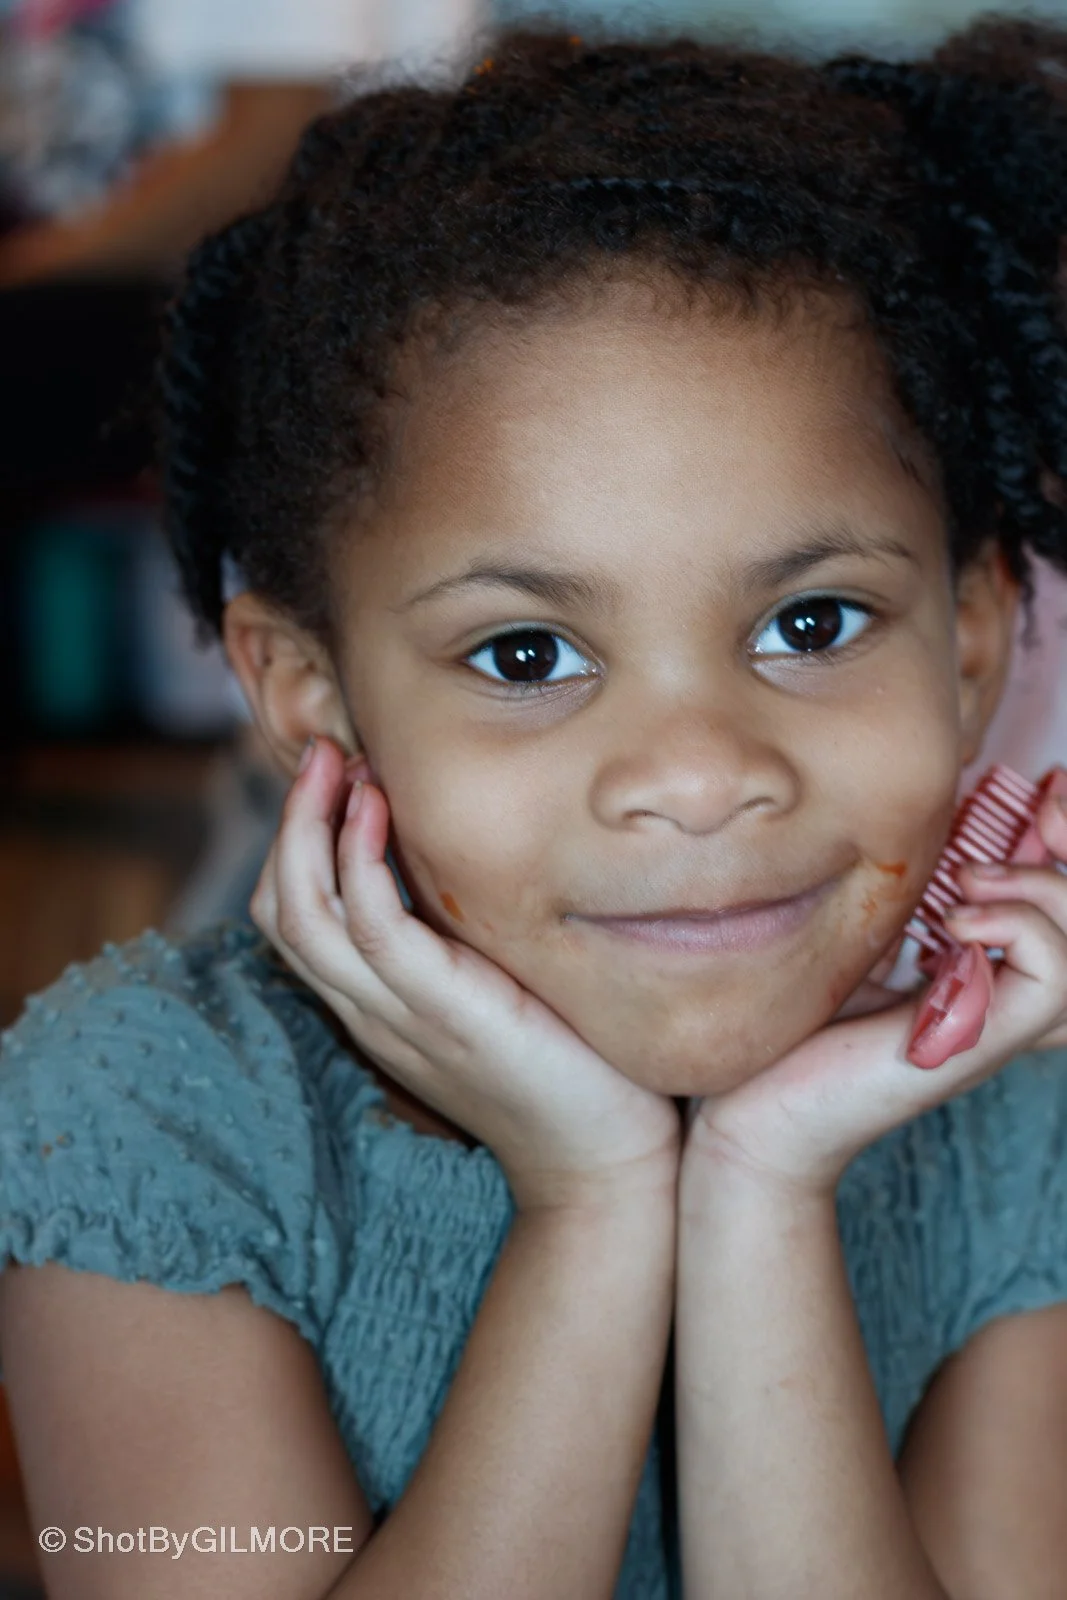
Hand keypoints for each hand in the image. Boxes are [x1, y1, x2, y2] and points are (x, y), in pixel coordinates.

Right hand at [249, 737, 681, 1213]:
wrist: (607, 1163)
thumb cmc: (572, 1068)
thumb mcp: (503, 990)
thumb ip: (469, 941)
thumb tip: (472, 863)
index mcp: (381, 1006)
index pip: (296, 918)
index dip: (299, 841)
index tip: (339, 775)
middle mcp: (373, 1011)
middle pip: (281, 910)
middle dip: (289, 821)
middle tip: (322, 750)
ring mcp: (400, 1016)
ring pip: (303, 916)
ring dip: (307, 828)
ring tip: (338, 762)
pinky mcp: (444, 1013)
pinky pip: (370, 930)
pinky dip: (359, 863)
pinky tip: (380, 809)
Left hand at [684, 789, 1066, 1196]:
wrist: (756, 1119)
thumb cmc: (794, 1031)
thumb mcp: (854, 940)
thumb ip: (897, 895)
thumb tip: (920, 825)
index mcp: (983, 966)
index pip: (1064, 901)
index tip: (1044, 795)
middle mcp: (1002, 995)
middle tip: (1024, 820)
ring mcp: (996, 1023)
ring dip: (1043, 887)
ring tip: (968, 882)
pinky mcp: (976, 1042)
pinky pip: (1055, 979)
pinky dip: (1019, 927)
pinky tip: (956, 920)